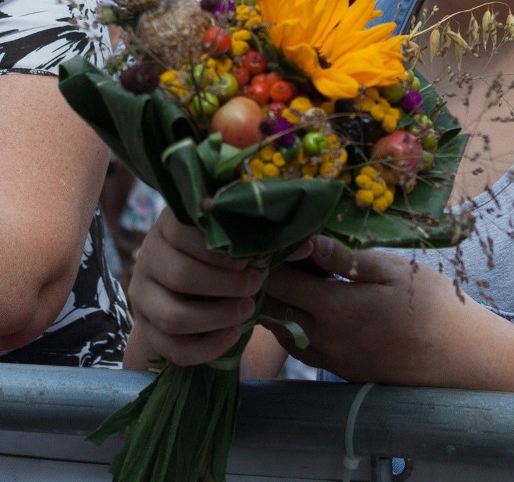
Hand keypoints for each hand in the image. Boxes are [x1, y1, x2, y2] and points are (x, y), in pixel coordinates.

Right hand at [126, 208, 265, 367]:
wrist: (189, 294)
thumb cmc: (222, 258)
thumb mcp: (236, 242)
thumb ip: (266, 240)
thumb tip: (308, 246)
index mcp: (169, 226)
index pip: (181, 230)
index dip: (216, 247)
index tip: (247, 258)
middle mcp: (148, 257)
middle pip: (179, 274)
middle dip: (223, 284)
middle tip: (255, 285)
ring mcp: (142, 296)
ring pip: (173, 315)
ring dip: (216, 316)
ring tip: (248, 310)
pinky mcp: (147, 331)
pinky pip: (174, 349)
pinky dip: (208, 347)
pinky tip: (234, 336)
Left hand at [261, 235, 484, 385]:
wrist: (457, 354)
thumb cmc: (429, 302)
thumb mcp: (391, 269)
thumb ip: (344, 258)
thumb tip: (307, 240)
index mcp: (335, 308)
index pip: (277, 283)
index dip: (269, 259)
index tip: (276, 238)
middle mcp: (323, 339)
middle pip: (270, 309)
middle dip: (267, 280)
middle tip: (283, 254)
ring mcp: (329, 359)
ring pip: (281, 330)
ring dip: (279, 303)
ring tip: (297, 275)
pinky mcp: (339, 371)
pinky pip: (300, 346)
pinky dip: (293, 324)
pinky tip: (311, 304)